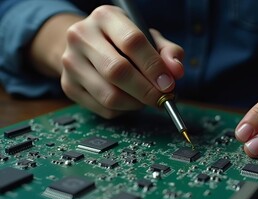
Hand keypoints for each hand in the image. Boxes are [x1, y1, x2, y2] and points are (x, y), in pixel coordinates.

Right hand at [30, 5, 183, 117]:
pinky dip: (124, 110)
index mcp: (105, 17)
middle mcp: (81, 36)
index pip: (132, 41)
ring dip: (136, 103)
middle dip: (146, 90)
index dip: (154, 66)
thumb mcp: (148, 37)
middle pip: (117, 71)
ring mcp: (70, 62)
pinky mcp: (68, 86)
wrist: (85, 46)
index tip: (168, 83)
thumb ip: (168, 52)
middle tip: (162, 98)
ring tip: (146, 98)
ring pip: (109, 95)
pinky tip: (129, 100)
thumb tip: (176, 71)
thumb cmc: (123, 41)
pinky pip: (103, 108)